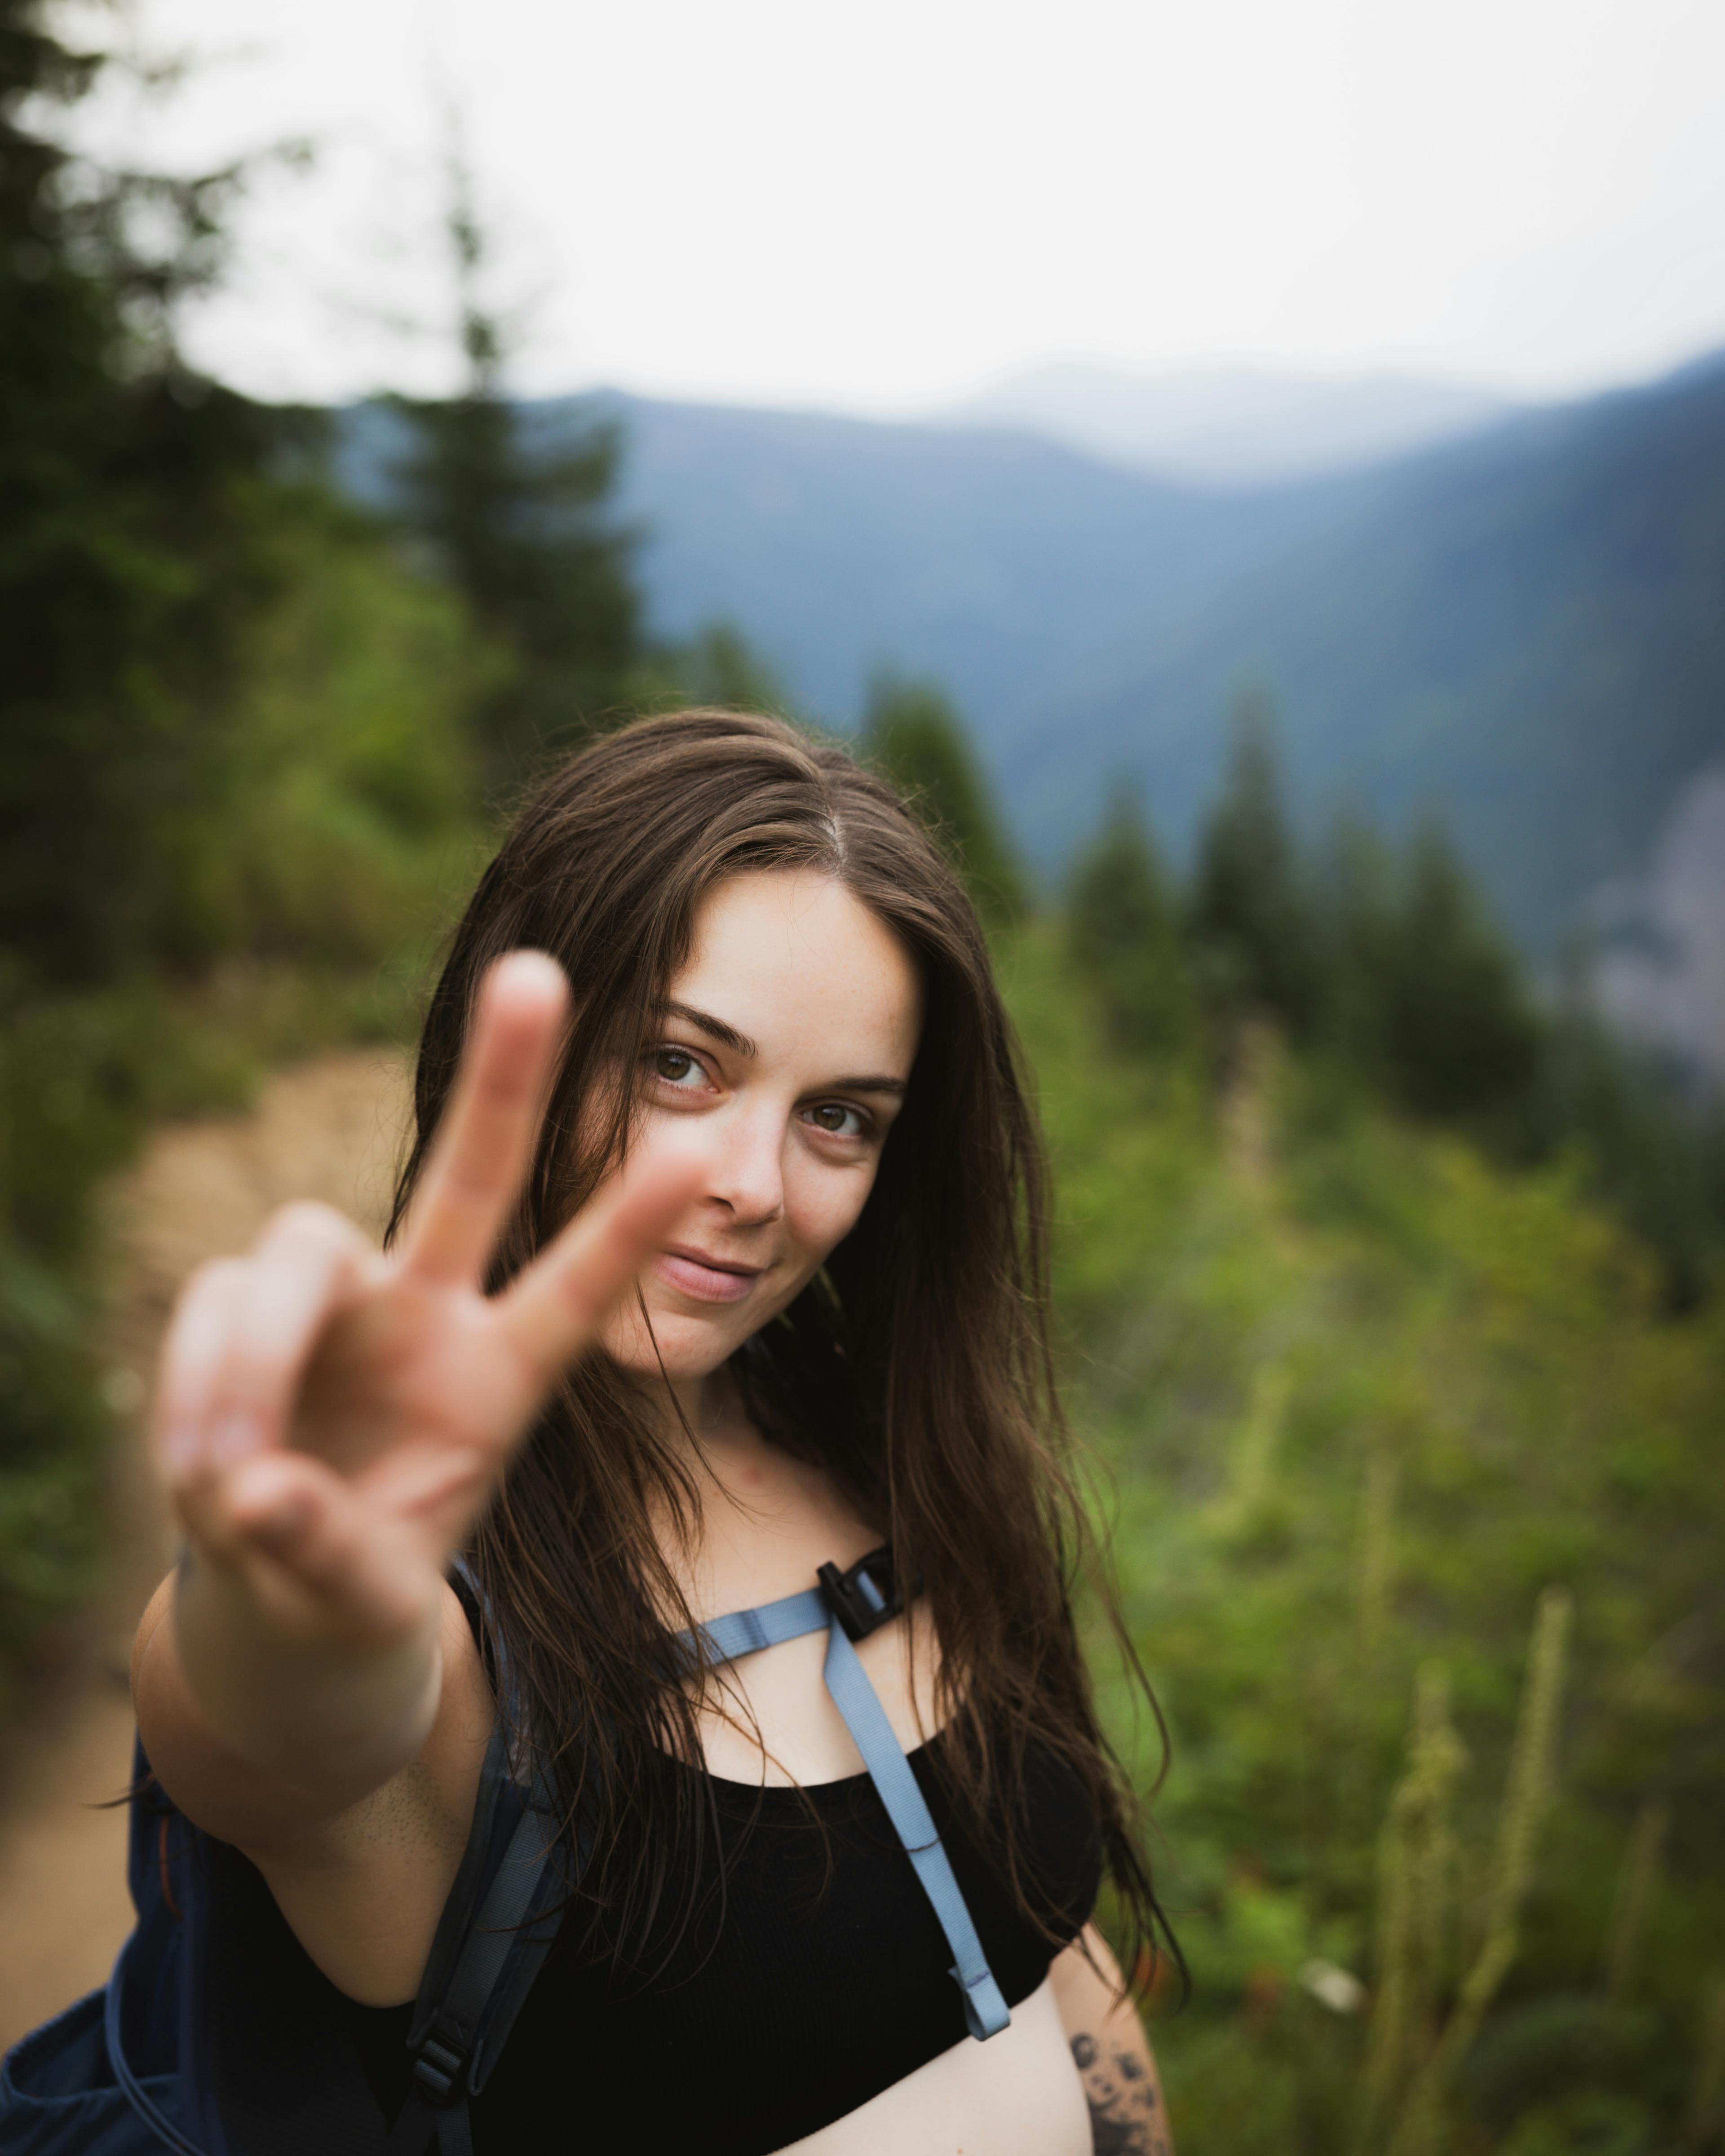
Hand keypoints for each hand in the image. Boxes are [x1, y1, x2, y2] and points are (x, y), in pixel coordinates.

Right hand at [151, 951, 702, 1661]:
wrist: (275, 1598)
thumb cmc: (351, 1582)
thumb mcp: (368, 1597)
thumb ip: (332, 1557)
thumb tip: (260, 1499)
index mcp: (499, 1381)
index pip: (577, 1292)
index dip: (630, 1227)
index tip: (703, 1156)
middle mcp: (425, 1314)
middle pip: (470, 1174)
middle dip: (504, 1076)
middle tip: (537, 975)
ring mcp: (333, 1304)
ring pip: (298, 1250)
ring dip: (254, 1357)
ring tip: (233, 1478)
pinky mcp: (238, 1309)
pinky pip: (212, 1302)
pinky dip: (198, 1383)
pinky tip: (205, 1472)